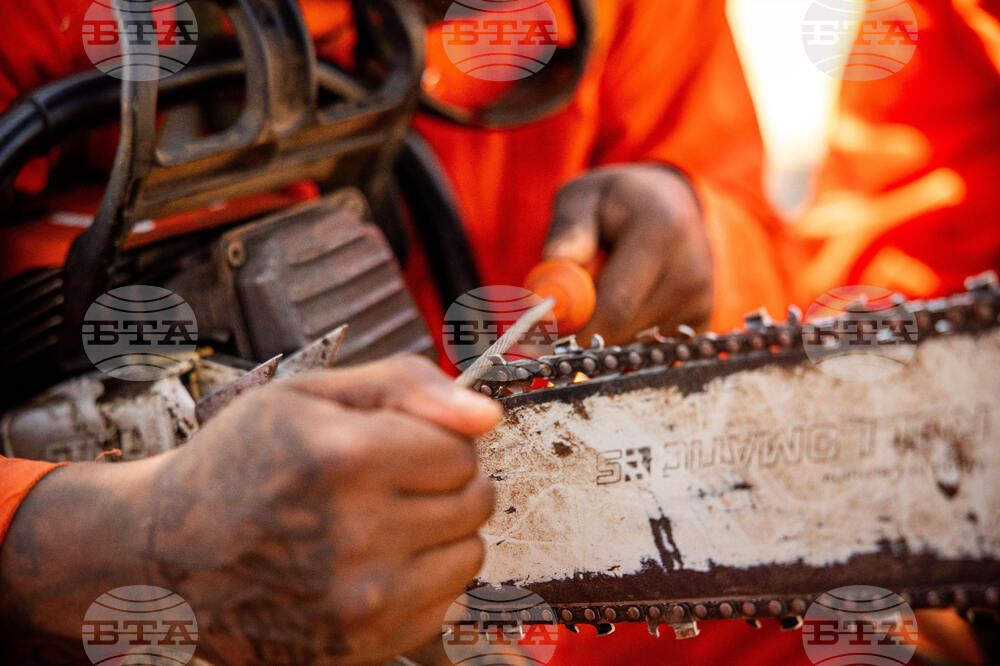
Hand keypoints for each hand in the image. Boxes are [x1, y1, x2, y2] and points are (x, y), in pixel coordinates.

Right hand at [0, 355, 501, 664]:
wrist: (166, 554)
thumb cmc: (240, 462)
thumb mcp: (308, 394)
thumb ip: (406, 386)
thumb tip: (488, 414)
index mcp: (342, 458)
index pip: (462, 451)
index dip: (432, 442)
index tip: (395, 446)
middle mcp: (353, 536)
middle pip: (475, 502)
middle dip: (445, 485)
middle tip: (390, 484)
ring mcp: (356, 603)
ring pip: (470, 556)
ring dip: (440, 535)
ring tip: (381, 524)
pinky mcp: (357, 649)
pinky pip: (444, 606)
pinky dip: (420, 583)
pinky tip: (370, 566)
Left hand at [544, 163, 713, 343]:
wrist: (670, 203)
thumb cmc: (616, 202)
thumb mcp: (581, 198)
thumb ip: (566, 235)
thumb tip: (548, 290)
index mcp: (662, 232)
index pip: (615, 305)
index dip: (573, 327)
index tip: (541, 332)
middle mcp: (691, 272)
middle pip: (622, 331)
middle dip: (583, 332)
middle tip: (561, 315)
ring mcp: (701, 302)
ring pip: (631, 346)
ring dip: (605, 334)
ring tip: (603, 296)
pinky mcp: (702, 323)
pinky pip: (648, 351)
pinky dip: (626, 339)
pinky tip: (627, 309)